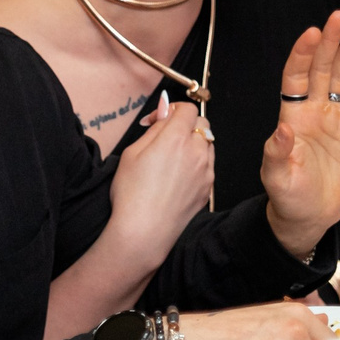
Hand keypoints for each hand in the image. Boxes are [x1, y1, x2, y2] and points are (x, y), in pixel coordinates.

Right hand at [105, 92, 214, 259]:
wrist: (143, 232)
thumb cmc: (131, 193)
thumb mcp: (132, 153)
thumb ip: (155, 128)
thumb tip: (166, 107)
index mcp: (176, 138)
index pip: (186, 109)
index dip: (171, 110)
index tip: (155, 121)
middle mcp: (196, 152)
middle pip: (201, 123)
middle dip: (184, 124)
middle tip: (163, 137)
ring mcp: (206, 171)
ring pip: (207, 144)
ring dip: (193, 142)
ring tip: (171, 158)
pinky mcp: (207, 188)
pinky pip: (207, 165)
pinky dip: (197, 162)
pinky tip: (177, 176)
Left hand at [260, 11, 339, 259]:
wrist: (311, 215)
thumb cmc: (289, 197)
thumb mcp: (277, 178)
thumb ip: (277, 153)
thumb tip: (281, 129)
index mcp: (291, 116)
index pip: (295, 76)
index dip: (302, 54)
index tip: (311, 34)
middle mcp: (312, 110)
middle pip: (320, 67)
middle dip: (329, 42)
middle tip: (338, 17)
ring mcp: (333, 116)